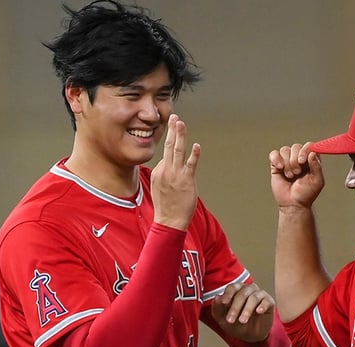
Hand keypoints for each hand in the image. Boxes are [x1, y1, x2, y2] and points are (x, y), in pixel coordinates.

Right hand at [151, 114, 199, 230]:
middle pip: (168, 146)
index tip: (176, 133)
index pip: (166, 155)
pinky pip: (190, 165)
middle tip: (174, 117)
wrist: (169, 221)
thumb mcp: (159, 188)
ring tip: (180, 123)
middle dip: (172, 131)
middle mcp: (165, 171)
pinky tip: (196, 146)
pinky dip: (194, 155)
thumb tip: (166, 166)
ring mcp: (176, 175)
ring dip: (179, 136)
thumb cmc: (166, 207)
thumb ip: (163, 175)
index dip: (173, 147)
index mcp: (158, 172)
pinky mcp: (186, 181)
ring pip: (177, 151)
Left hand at [211, 283, 274, 341]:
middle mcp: (248, 289)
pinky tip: (258, 311)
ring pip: (254, 298)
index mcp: (236, 290)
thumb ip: (217, 309)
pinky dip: (262, 306)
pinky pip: (267, 301)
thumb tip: (217, 298)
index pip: (232, 288)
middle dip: (235, 307)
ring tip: (242, 321)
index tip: (224, 303)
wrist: (251, 336)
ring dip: (247, 310)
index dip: (228, 295)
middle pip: (242, 294)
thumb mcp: (223, 319)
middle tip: (230, 319)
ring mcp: (260, 294)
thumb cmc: (236, 324)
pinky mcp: (269, 302)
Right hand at [269, 142, 324, 209]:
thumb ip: (317, 166)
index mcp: (311, 160)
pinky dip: (276, 159)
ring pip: (285, 150)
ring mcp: (287, 160)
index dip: (305, 150)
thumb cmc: (306, 194)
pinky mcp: (276, 165)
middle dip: (295, 160)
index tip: (302, 161)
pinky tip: (280, 168)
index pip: (309, 146)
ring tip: (290, 176)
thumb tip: (312, 153)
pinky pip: (274, 154)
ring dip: (288, 163)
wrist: (293, 204)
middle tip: (297, 173)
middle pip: (296, 146)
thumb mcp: (317, 181)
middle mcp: (299, 158)